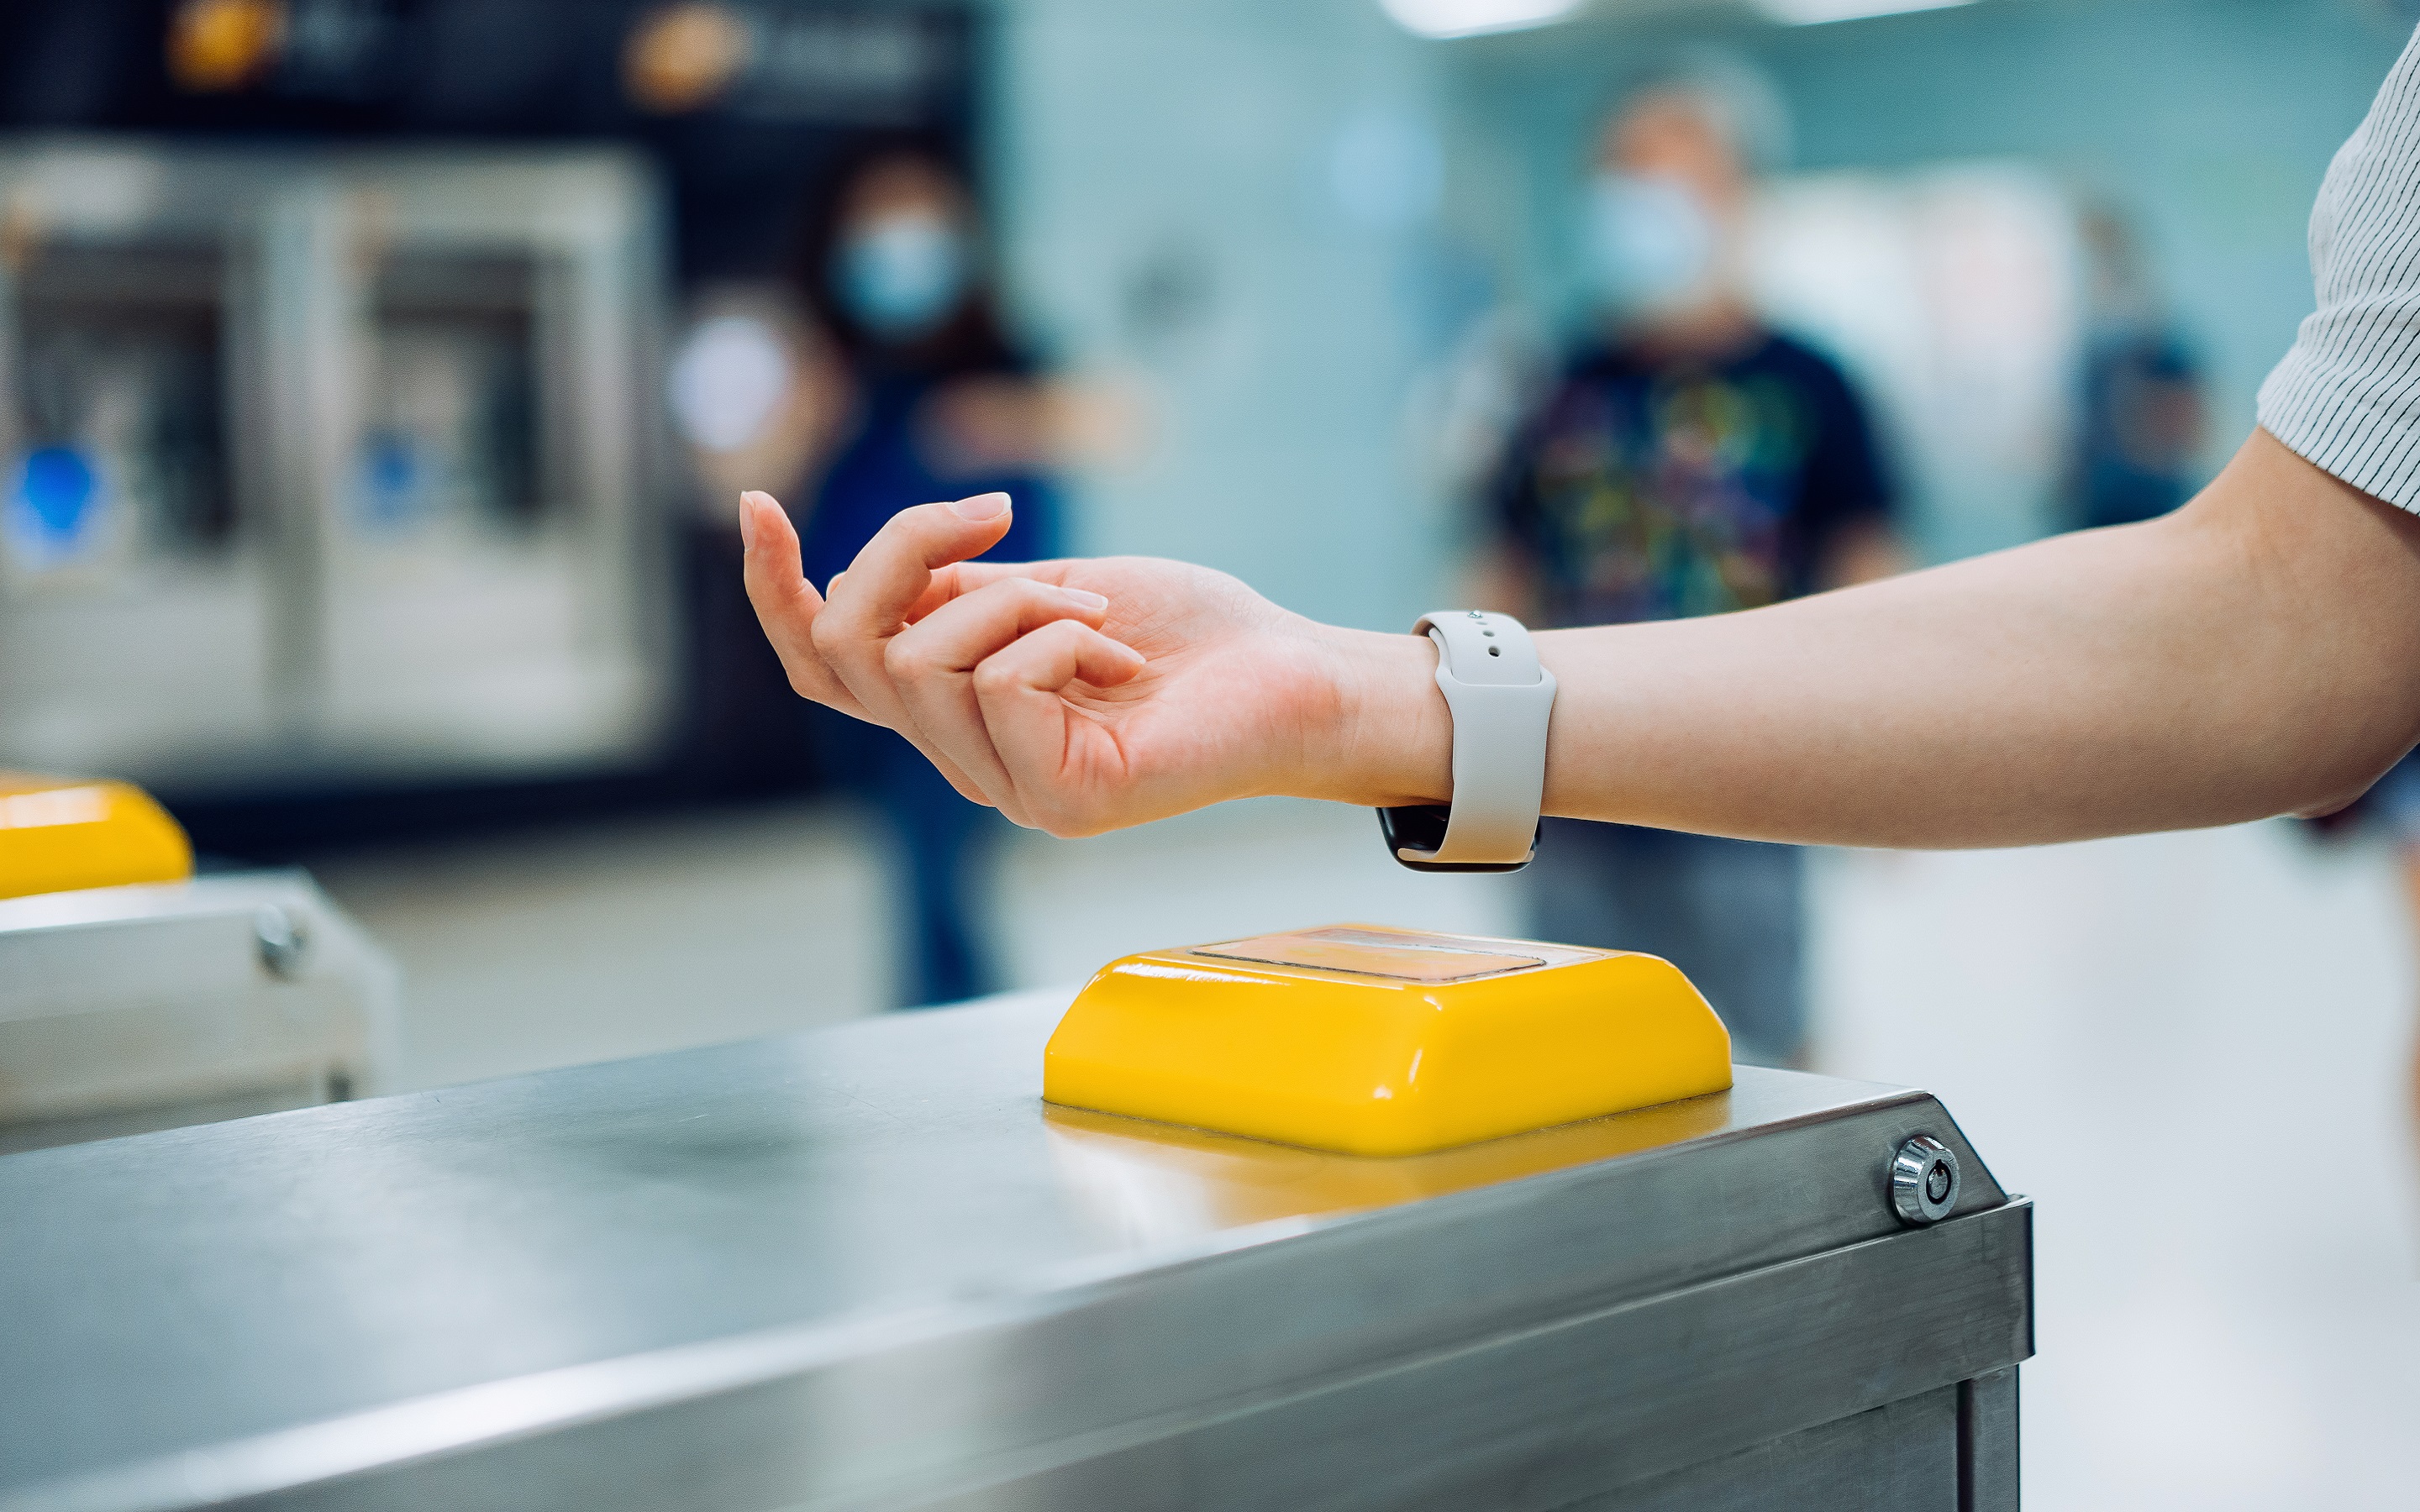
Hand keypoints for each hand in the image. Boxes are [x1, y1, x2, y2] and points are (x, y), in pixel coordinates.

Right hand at [739, 489, 1448, 836]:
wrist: (1300, 677)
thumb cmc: (1193, 634)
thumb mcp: (1053, 585)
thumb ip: (962, 588)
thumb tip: (884, 575)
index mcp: (956, 705)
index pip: (824, 664)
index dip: (772, 590)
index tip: (757, 501)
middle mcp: (966, 756)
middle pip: (850, 650)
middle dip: (905, 551)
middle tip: (1000, 513)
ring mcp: (1010, 786)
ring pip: (919, 663)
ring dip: (1013, 598)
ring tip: (1096, 610)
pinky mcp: (1062, 799)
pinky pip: (997, 686)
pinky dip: (1054, 635)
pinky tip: (1113, 653)